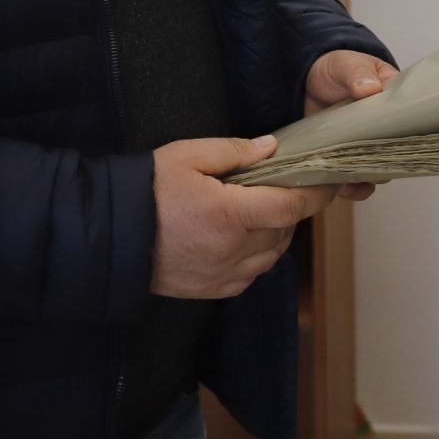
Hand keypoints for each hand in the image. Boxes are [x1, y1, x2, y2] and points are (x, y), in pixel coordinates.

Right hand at [150, 135, 338, 298]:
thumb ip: (234, 151)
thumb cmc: (148, 190)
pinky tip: (241, 237)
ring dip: (276, 233)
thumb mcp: (187, 155)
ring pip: (272, 255)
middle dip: (292, 208)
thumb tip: (271, 148)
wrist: (110, 235)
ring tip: (259, 210)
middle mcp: (233, 249)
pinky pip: (252, 274)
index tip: (328, 181)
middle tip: (281, 186)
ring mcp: (225, 274)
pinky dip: (257, 256)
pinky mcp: (215, 290)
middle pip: (285, 230)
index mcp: (230, 214)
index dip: (316, 194)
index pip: (291, 206)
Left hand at [303, 50, 397, 201]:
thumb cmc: (334, 68)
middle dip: (386, 162)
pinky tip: (341, 186)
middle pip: (394, 152)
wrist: (305, 80)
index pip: (409, 122)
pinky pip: (353, 179)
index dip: (406, 135)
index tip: (398, 144)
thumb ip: (357, 74)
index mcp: (392, 101)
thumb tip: (371, 88)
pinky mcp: (343, 158)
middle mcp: (383, 128)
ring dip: (368, 178)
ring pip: (376, 170)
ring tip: (355, 179)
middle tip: (373, 165)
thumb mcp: (346, 64)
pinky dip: (350, 187)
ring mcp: (363, 145)